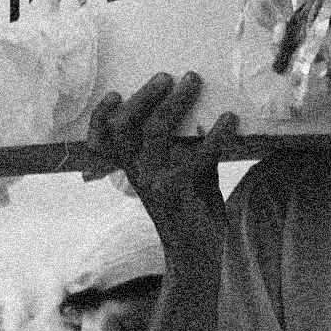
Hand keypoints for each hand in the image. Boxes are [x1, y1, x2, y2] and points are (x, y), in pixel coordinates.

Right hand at [91, 74, 225, 248]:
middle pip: (126, 127)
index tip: (114, 93)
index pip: (101, 141)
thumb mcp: (186, 172)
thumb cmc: (192, 207)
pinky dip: (216, 134)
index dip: (100, 117)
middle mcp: (138, 173)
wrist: (198, 254)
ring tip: (193, 81)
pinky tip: (230, 119)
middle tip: (167, 76)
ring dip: (176, 102)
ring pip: (156, 132)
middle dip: (144, 96)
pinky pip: (198, 154)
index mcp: (133, 167)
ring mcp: (155, 182)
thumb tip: (205, 111)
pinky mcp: (179, 191)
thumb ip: (188, 146)